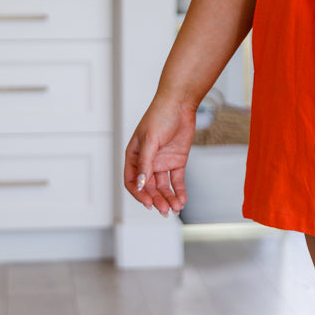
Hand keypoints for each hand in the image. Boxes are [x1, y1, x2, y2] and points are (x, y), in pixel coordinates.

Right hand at [124, 93, 197, 216]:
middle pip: (149, 187)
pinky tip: (182, 200)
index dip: (139, 194)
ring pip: (163, 187)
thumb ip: (145, 163)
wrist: (180, 104)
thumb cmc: (160, 116)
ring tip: (175, 208)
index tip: (149, 203)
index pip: (132, 181)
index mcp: (134, 156)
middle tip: (164, 210)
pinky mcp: (176, 162)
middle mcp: (147, 162)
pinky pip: (176, 180)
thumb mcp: (150, 140)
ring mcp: (162, 162)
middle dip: (156, 199)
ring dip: (168, 198)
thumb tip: (140, 185)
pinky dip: (179, 191)